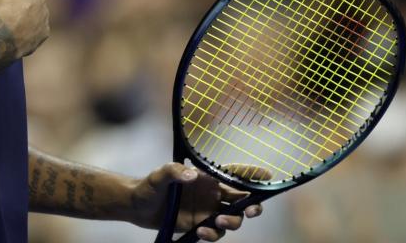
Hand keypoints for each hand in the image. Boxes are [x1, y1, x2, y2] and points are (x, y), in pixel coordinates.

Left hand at [130, 162, 266, 240]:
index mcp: (207, 177)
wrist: (137, 206)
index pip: (235, 174)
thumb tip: (191, 175)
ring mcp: (208, 211)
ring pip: (233, 219)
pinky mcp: (200, 226)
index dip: (253, 175)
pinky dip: (212, 234)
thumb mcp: (159, 175)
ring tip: (217, 222)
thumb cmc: (149, 185)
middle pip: (242, 200)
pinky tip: (200, 231)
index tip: (268, 177)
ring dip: (231, 223)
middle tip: (250, 212)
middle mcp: (212, 194)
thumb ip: (174, 171)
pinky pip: (216, 233)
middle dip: (252, 206)